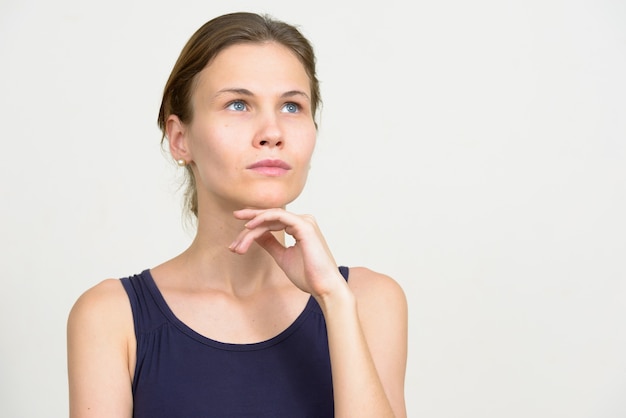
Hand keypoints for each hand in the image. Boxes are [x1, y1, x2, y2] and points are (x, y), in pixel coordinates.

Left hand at [229, 208, 345, 297]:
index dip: (251, 232)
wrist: (324, 287)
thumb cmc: (308, 275)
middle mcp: (303, 221)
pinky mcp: (304, 226)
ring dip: (251, 229)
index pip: (270, 223)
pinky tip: (249, 227)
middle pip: (268, 219)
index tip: (235, 245)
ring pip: (270, 218)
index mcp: (299, 227)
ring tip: (238, 245)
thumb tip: (256, 235)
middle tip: (231, 241)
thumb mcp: (282, 257)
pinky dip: (262, 219)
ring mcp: (304, 222)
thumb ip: (271, 244)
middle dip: (247, 228)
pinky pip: (279, 216)